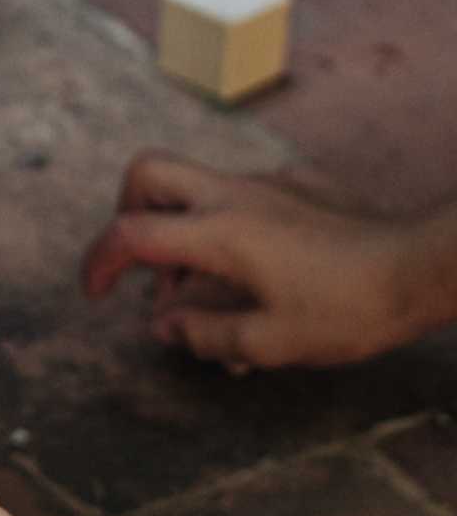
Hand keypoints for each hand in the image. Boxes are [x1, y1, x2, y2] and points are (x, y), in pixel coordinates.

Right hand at [81, 152, 426, 370]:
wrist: (421, 266)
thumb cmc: (349, 308)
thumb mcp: (274, 342)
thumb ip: (206, 334)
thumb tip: (164, 326)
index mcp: (217, 232)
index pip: (131, 234)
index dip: (99, 262)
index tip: (95, 292)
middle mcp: (231, 195)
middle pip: (147, 173)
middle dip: (128, 213)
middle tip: (145, 263)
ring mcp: (264, 183)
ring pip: (195, 188)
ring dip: (184, 232)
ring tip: (211, 292)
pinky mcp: (296, 184)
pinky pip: (241, 196)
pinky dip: (229, 228)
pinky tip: (264, 270)